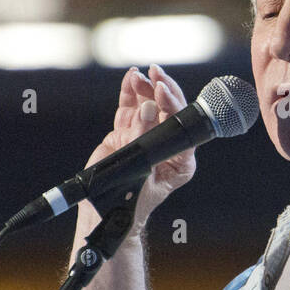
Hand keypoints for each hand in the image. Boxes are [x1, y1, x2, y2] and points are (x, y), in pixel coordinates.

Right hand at [75, 64, 196, 239]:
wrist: (108, 215)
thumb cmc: (132, 202)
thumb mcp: (141, 170)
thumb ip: (143, 138)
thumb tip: (147, 107)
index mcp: (181, 158)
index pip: (180, 124)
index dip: (172, 104)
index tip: (161, 89)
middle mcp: (165, 145)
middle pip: (168, 110)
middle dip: (162, 89)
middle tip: (155, 74)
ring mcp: (145, 138)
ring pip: (148, 106)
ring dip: (145, 88)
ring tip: (138, 74)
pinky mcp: (126, 135)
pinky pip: (129, 111)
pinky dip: (130, 94)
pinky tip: (131, 77)